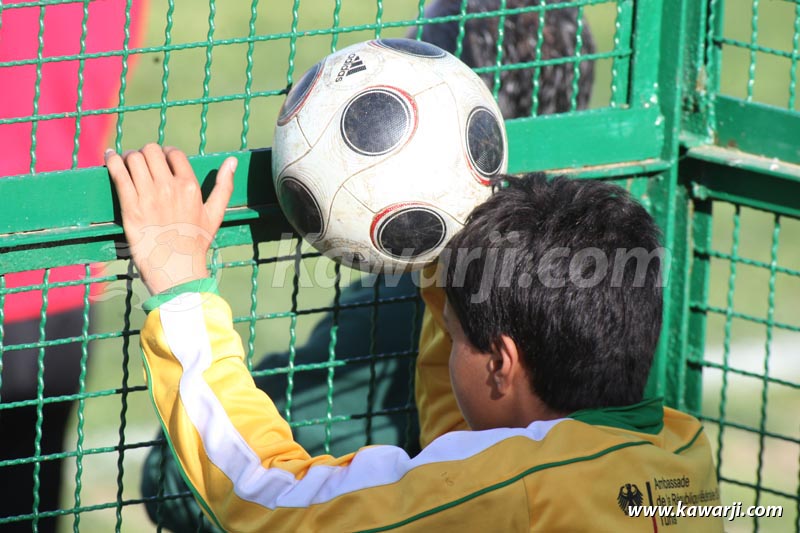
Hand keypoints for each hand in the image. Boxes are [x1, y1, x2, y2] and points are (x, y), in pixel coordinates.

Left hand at [105, 143, 236, 294]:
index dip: (166, 153)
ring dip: (129, 156)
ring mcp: (148, 196)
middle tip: (142, 161)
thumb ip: (225, 185)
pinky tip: (109, 156)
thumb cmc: (196, 243)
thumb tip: (233, 161)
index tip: (161, 160)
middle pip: (152, 151)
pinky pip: (118, 173)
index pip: (174, 153)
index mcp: (190, 186)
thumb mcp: (215, 214)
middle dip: (146, 153)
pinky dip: (112, 160)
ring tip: (127, 162)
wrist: (176, 269)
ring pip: (134, 158)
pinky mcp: (130, 206)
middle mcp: (169, 187)